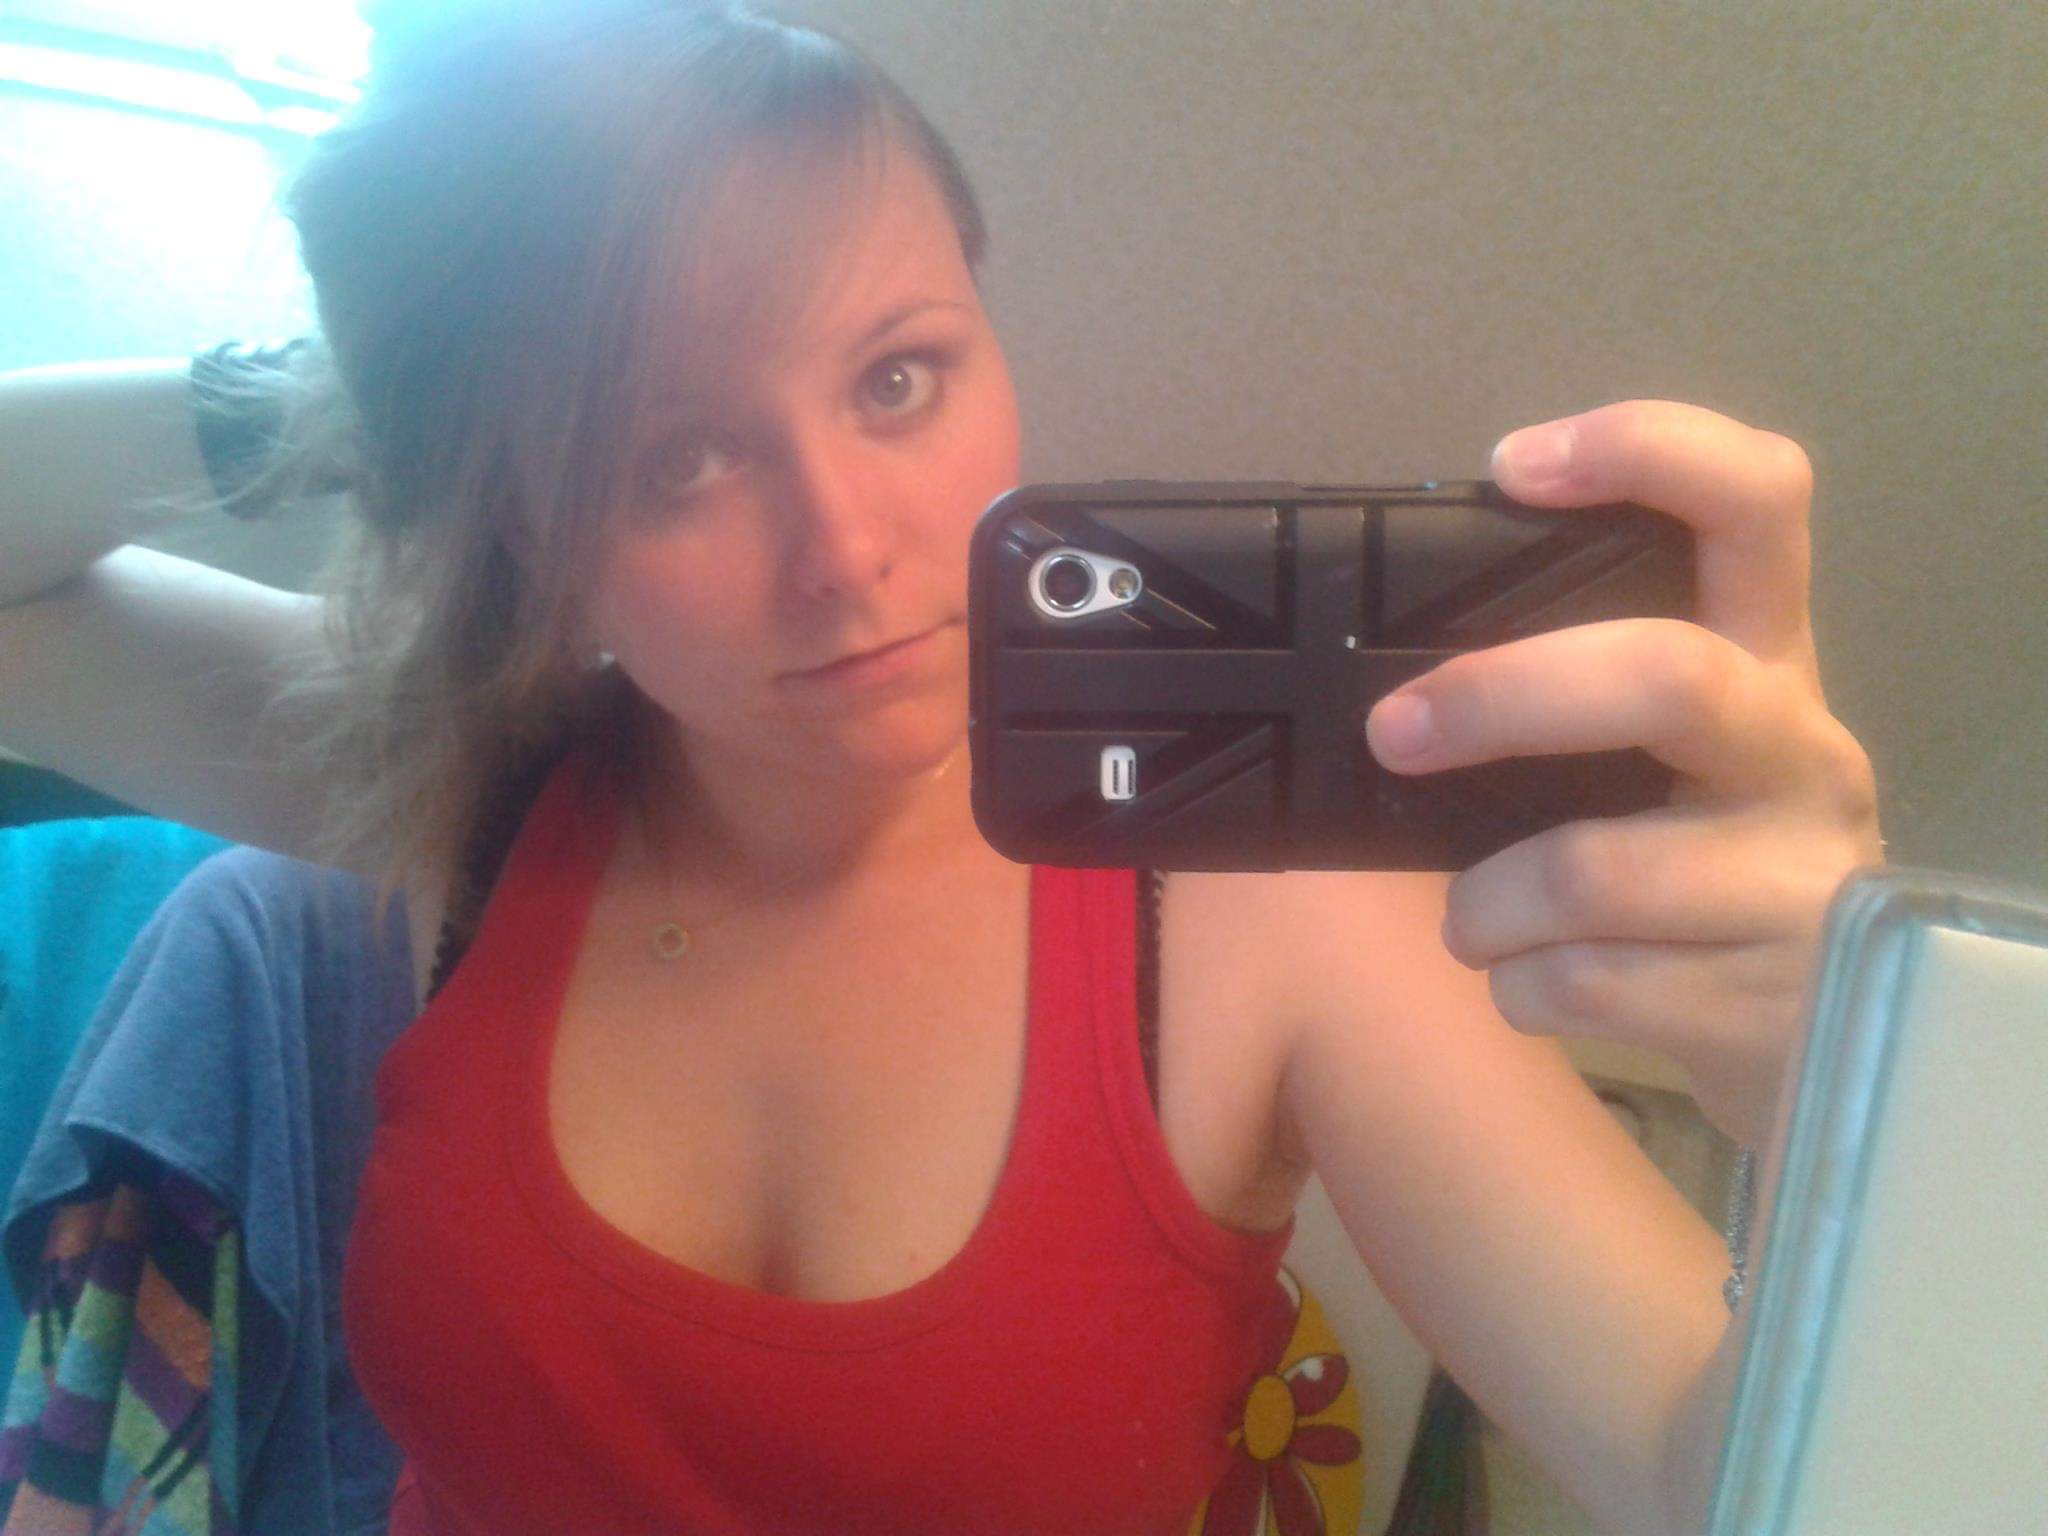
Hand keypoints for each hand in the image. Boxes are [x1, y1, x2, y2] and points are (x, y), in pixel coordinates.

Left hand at [1364, 400, 1884, 1147]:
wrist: (1823, 1045)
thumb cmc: (1694, 874)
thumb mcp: (1658, 769)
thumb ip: (1570, 716)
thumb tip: (1394, 705)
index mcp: (1766, 664)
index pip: (1757, 503)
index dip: (1648, 452)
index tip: (1512, 463)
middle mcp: (1802, 753)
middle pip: (1663, 678)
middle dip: (1500, 699)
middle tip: (1393, 732)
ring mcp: (1800, 880)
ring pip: (1590, 870)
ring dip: (1482, 905)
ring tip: (1474, 924)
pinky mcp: (1773, 1004)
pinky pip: (1581, 984)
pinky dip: (1517, 988)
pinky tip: (1536, 985)